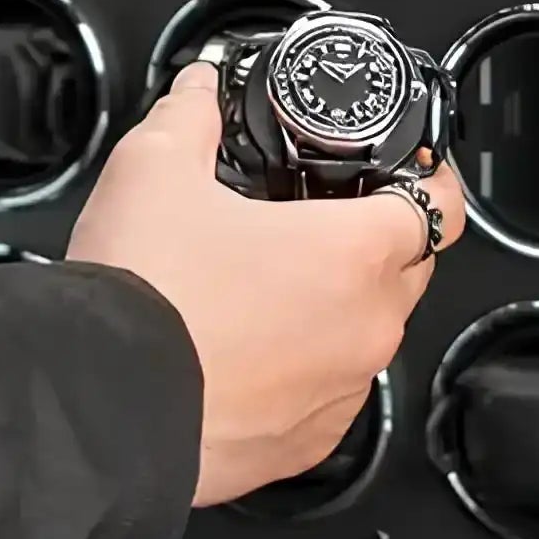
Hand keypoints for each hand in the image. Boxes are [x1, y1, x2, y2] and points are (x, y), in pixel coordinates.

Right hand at [68, 65, 466, 509]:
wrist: (100, 406)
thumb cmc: (144, 296)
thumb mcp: (154, 170)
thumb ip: (189, 116)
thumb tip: (197, 92)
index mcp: (353, 253)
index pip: (438, 207)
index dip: (429, 179)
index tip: (411, 171)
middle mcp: (365, 328)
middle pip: (406, 271)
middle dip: (373, 242)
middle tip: (312, 221)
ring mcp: (339, 394)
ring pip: (363, 336)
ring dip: (332, 309)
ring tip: (261, 289)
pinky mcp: (303, 445)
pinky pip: (326, 395)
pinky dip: (299, 370)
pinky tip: (243, 350)